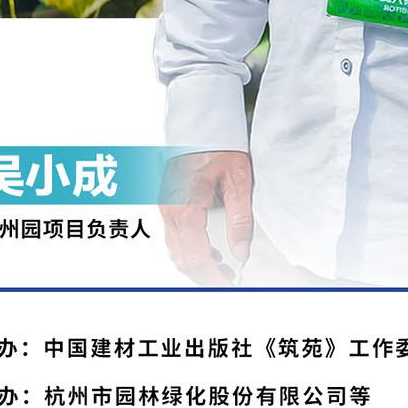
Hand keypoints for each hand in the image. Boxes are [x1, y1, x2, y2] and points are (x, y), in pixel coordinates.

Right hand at [160, 150, 252, 286]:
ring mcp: (165, 207)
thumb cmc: (219, 145)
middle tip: (229, 281)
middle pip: (182, 258)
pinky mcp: (167, 203)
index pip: (196, 256)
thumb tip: (241, 252)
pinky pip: (174, 237)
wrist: (200, 122)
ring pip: (175, 250)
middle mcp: (170, 211)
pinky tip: (209, 250)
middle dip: (204, 275)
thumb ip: (240, 218)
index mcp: (185, 208)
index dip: (212, 277)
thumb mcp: (238, 179)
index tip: (228, 286)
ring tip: (222, 268)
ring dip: (196, 265)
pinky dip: (189, 250)